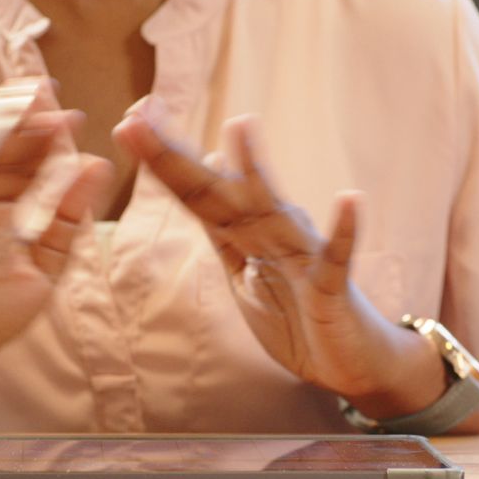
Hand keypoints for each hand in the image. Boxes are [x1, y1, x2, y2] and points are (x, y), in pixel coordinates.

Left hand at [114, 109, 443, 415]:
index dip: (160, 160)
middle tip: (139, 115)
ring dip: (256, 170)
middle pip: (217, 190)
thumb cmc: (298, 318)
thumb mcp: (244, 273)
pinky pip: (339, 258)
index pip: (195, 190)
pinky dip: (345, 231)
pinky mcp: (333, 288)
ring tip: (240, 124)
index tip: (127, 122)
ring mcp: (303, 256)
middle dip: (175, 156)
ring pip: (272, 210)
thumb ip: (224, 226)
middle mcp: (272, 233)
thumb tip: (206, 163)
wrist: (350, 363)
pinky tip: (350, 200)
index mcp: (244, 234)